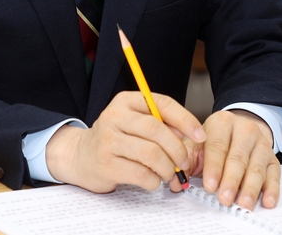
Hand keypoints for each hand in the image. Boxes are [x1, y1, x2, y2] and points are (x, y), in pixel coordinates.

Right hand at [45, 91, 205, 192]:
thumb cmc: (117, 139)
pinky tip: (152, 180)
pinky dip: (154, 181)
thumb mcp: (135, 122)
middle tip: (185, 162)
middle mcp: (114, 116)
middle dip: (178, 149)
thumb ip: (160, 123)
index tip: (200, 135)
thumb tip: (190, 133)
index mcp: (126, 101)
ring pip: (152, 154)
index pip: (162, 103)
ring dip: (168, 168)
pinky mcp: (106, 164)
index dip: (185, 120)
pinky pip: (142, 174)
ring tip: (169, 173)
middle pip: (157, 130)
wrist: (82, 156)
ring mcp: (108, 140)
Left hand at [192, 109, 278, 210]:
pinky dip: (272, 189)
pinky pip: (274, 174)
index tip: (209, 185)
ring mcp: (261, 144)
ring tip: (243, 203)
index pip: (218, 145)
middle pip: (238, 158)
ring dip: (250, 188)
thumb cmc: (216, 139)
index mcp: (222, 123)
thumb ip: (187, 158)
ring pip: (256, 167)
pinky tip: (267, 200)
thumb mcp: (199, 142)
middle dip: (231, 180)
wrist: (241, 129)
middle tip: (225, 198)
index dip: (213, 167)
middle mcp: (244, 130)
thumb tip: (175, 179)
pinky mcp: (273, 158)